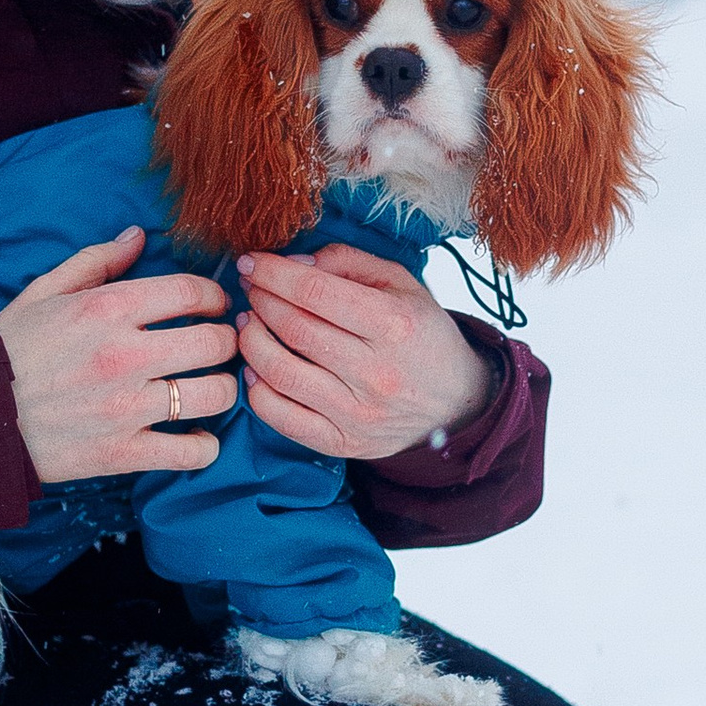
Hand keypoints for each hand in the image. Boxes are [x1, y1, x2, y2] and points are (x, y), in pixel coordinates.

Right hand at [0, 229, 237, 481]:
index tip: (212, 305)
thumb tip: (137, 237)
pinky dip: (203, 447)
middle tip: (216, 346)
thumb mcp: (43, 293)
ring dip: (222, 390)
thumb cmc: (8, 351)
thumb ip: (95, 262)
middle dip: (225, 340)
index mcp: (106, 310)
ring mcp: (126, 408)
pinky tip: (195, 436)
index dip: (212, 296)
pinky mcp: (122, 453)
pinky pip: (191, 452)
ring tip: (210, 387)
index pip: (189, 292)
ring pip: (213, 395)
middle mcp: (123, 356)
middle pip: (215, 342)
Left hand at [235, 242, 495, 463]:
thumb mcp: (401, 283)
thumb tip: (293, 263)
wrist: (456, 402)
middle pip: (294, 330)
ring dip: (252, 342)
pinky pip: (283, 418)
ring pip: (281, 374)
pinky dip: (257, 390)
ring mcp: (359, 414)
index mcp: (395, 325)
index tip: (251, 262)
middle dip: (260, 301)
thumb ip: (348, 262)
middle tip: (250, 289)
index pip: (315, 293)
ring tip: (249, 322)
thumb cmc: (421, 334)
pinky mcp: (344, 443)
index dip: (274, 274)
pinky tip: (255, 367)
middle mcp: (377, 373)